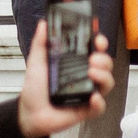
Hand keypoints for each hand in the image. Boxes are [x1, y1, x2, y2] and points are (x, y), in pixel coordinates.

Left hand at [19, 21, 114, 136]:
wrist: (29, 113)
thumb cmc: (35, 89)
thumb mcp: (36, 63)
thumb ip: (41, 43)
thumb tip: (43, 24)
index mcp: (76, 63)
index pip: (94, 49)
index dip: (99, 42)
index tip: (97, 38)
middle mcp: (85, 76)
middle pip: (106, 63)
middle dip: (104, 58)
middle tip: (93, 58)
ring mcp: (88, 92)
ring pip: (108, 82)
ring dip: (104, 76)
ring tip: (91, 73)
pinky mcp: (87, 109)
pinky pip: (100, 106)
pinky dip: (99, 102)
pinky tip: (92, 98)